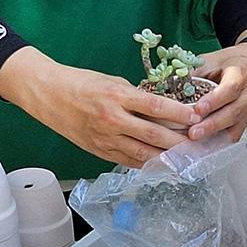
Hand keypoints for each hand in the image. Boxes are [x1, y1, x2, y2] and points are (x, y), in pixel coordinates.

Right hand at [0, 47, 199, 167]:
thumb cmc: (81, 83)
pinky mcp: (99, 151)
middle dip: (179, 142)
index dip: (179, 114)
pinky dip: (147, 164)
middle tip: (198, 145)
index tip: (196, 118)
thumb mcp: (112, 81)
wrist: (48, 94)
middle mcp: (113, 119)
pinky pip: (128, 161)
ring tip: (186, 160)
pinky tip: (162, 165)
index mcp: (118, 96)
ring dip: (167, 158)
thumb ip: (136, 96)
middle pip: (154, 135)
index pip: (156, 106)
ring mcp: (105, 138)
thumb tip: (162, 108)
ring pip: (143, 153)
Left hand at [189, 41, 246, 141]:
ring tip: (196, 143)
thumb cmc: (234, 63)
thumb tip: (171, 84)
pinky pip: (234, 135)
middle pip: (232, 113)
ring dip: (214, 136)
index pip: (229, 90)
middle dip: (211, 125)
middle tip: (193, 133)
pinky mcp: (245, 122)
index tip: (198, 109)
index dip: (214, 101)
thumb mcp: (214, 59)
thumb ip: (195, 72)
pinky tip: (205, 148)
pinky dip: (220, 143)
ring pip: (234, 127)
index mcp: (240, 76)